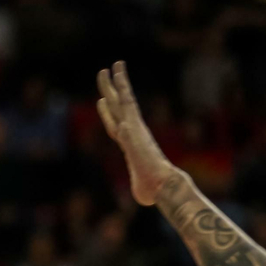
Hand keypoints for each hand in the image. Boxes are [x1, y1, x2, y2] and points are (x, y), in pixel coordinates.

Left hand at [96, 61, 175, 206]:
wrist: (162, 185)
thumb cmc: (153, 190)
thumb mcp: (140, 189)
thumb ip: (140, 187)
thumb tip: (146, 199)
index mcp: (131, 144)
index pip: (116, 123)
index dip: (108, 112)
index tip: (102, 99)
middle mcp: (132, 131)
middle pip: (117, 106)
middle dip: (109, 89)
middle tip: (103, 71)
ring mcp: (133, 128)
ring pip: (122, 100)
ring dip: (115, 83)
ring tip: (109, 67)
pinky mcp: (134, 127)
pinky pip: (126, 104)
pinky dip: (121, 90)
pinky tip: (115, 78)